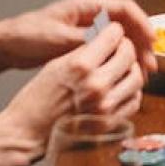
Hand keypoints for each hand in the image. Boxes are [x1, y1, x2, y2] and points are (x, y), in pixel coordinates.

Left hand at [0, 0, 156, 83]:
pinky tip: (124, 75)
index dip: (142, 23)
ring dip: (132, 54)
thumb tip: (112, 45)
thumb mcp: (59, 39)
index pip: (125, 8)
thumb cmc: (28, 35)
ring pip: (121, 38)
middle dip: (142, 43)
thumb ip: (86, 40)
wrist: (7, 45)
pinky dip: (119, 60)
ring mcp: (87, 28)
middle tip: (150, 65)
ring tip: (142, 74)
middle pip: (127, 24)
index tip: (153, 40)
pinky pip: (109, 49)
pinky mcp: (83, 42)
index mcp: (86, 5)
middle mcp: (90, 14)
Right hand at [0, 24, 146, 157]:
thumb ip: (84, 52)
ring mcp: (105, 106)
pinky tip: (119, 88)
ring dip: (131, 69)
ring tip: (121, 69)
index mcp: (80, 66)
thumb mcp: (56, 65)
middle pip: (128, 54)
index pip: (113, 36)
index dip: (114, 31)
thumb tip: (106, 39)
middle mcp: (96, 85)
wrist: (28, 133)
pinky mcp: (111, 123)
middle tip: (120, 48)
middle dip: (125, 47)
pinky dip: (130, 91)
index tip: (113, 32)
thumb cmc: (37, 99)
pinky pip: (134, 100)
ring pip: (136, 77)